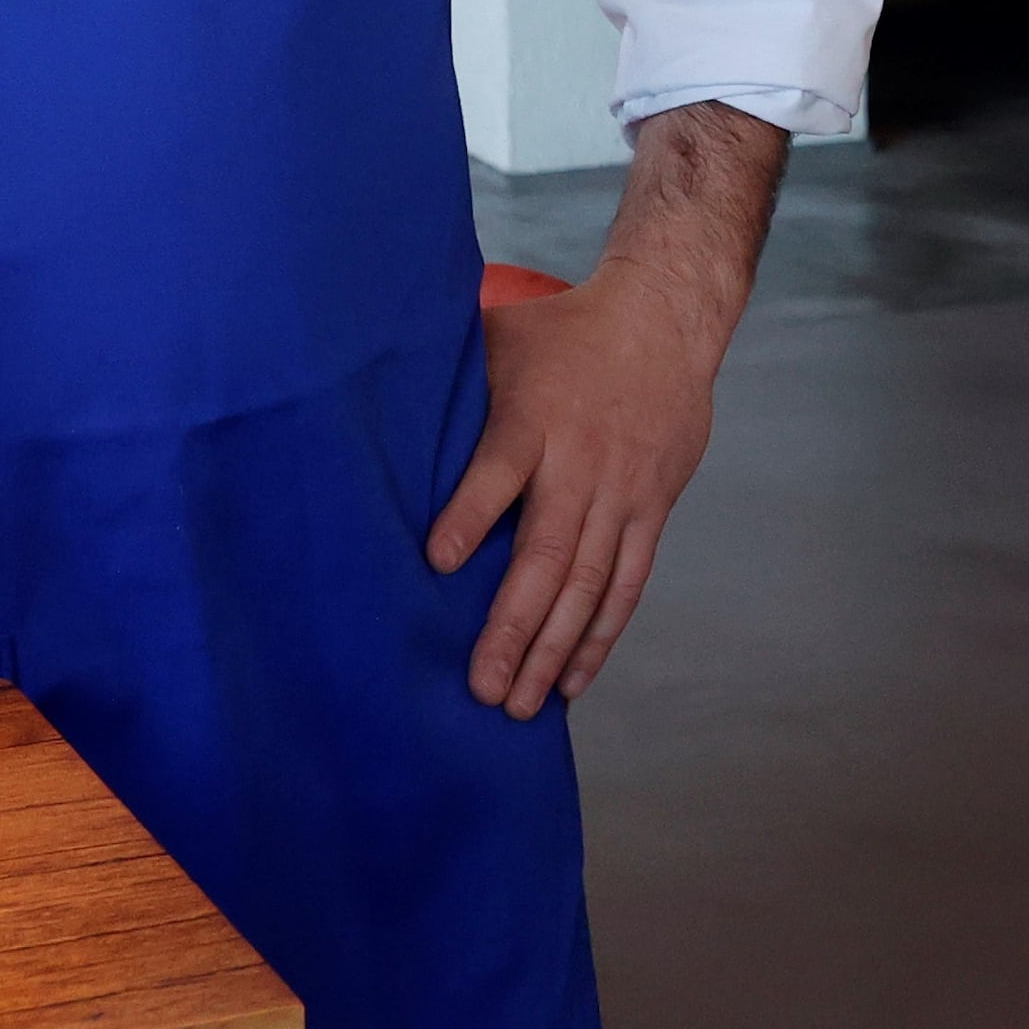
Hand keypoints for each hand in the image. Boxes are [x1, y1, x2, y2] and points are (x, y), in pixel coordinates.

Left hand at [426, 103, 784, 717]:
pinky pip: (626, 584)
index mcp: (533, 418)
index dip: (470, 515)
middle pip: (548, 552)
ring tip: (522, 704)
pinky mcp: (650, 512)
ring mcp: (621, 494)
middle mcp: (580, 464)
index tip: (437, 562)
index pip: (499, 470)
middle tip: (482, 686)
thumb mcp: (502, 338)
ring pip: (588, 584)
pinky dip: (600, 637)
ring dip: (556, 650)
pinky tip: (573, 683)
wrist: (664, 324)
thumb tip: (364, 392)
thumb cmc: (563, 334)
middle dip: (515, 626)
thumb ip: (451, 381)